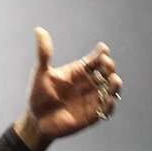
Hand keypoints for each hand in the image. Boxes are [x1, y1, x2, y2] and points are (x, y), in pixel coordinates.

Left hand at [15, 27, 121, 150]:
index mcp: (79, 71)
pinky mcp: (92, 115)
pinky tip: (109, 100)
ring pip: (111, 90)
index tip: (102, 51)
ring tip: (114, 80)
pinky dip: (110, 105)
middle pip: (107, 72)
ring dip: (115, 85)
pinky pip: (106, 110)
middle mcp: (88, 83)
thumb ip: (44, 54)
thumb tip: (39, 30)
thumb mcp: (41, 73)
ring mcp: (92, 99)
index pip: (96, 59)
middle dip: (109, 67)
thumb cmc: (38, 95)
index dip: (102, 54)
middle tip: (105, 64)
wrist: (36, 120)